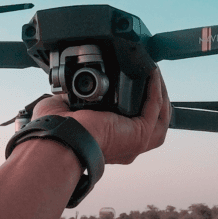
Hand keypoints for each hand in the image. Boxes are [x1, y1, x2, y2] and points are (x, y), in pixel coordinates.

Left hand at [32, 68, 170, 163]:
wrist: (59, 139)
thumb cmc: (56, 131)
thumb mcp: (67, 109)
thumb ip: (72, 98)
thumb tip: (69, 84)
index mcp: (111, 143)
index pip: (134, 124)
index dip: (139, 103)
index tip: (138, 82)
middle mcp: (127, 146)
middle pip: (154, 121)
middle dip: (156, 97)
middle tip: (151, 76)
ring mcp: (136, 143)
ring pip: (161, 116)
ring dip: (160, 93)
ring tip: (155, 73)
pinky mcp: (139, 133)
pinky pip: (155, 106)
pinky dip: (155, 88)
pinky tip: (152, 72)